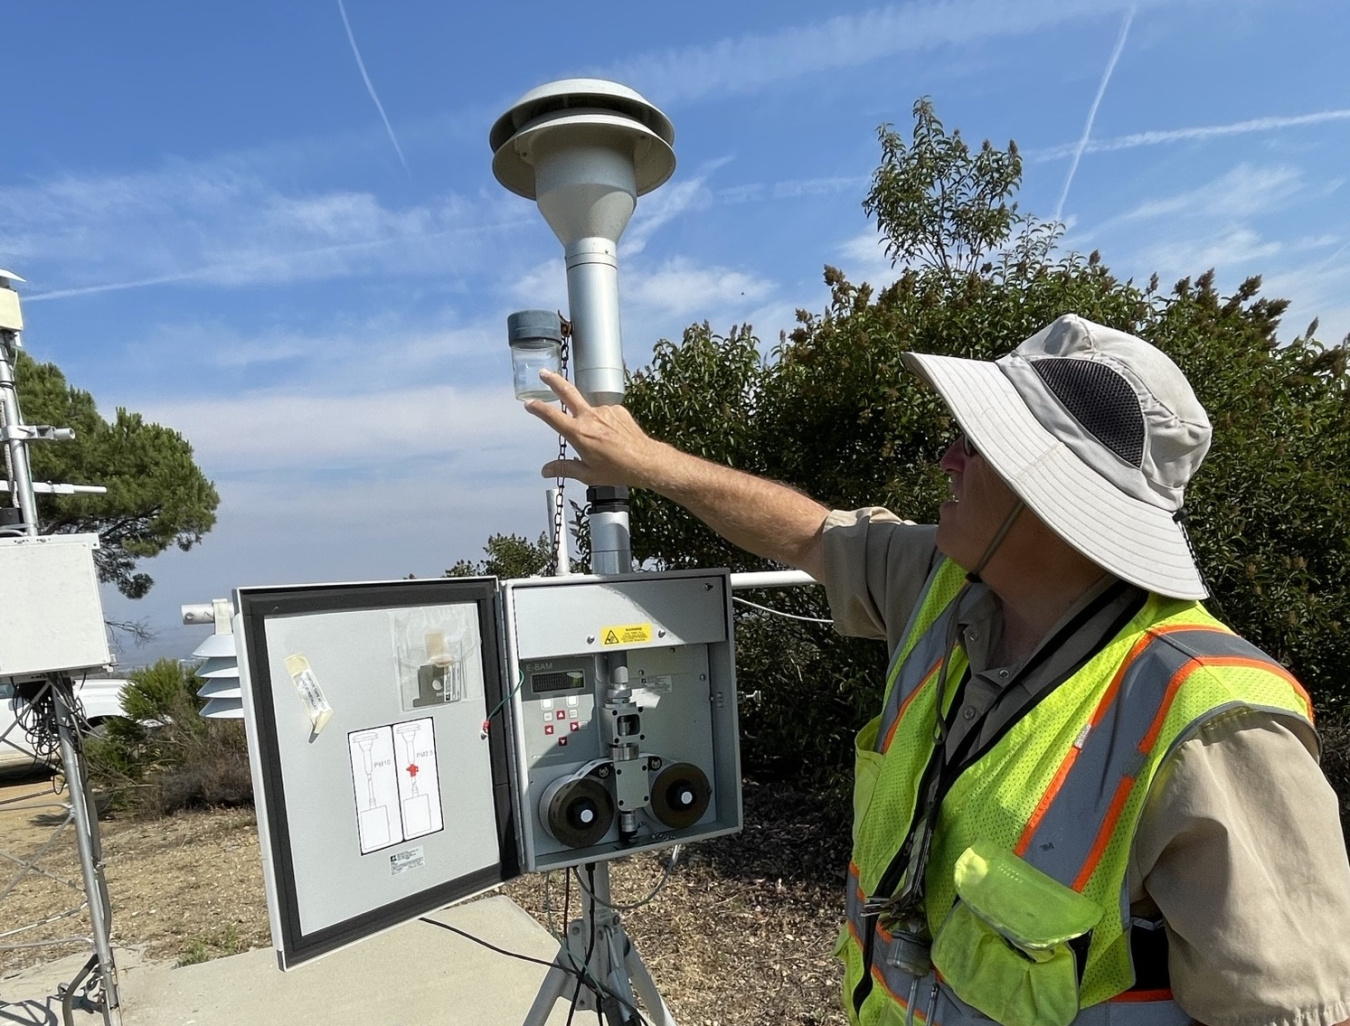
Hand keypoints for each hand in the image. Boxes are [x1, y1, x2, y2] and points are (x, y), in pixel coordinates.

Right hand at [524, 370, 664, 487]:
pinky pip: (606, 414)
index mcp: (578, 433)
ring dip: (590, 422)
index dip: (538, 408)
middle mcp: (590, 417)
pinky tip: (614, 438)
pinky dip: (605, 424)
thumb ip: (565, 469)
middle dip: (554, 380)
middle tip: (544, 373)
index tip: (529, 403)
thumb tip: (545, 471)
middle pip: (567, 392)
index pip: (552, 416)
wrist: (646, 461)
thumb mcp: (587, 474)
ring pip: (590, 412)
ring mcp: (605, 410)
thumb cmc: (617, 470)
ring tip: (603, 443)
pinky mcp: (618, 409)